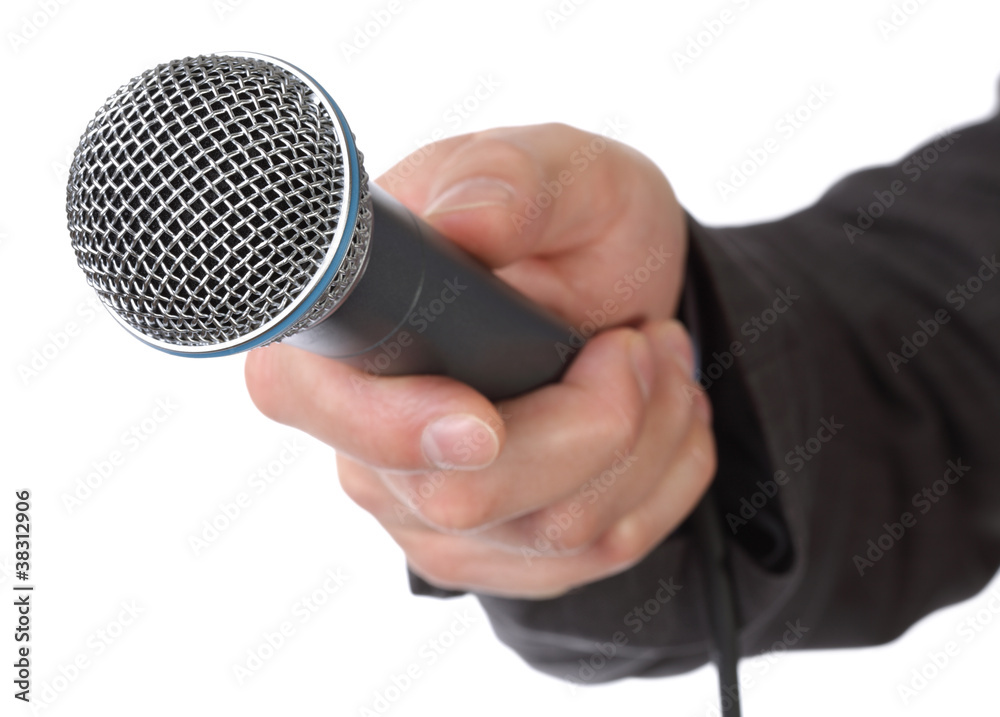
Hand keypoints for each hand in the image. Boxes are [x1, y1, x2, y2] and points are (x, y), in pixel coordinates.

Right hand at [245, 124, 714, 597]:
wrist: (620, 288)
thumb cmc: (573, 224)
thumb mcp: (563, 172)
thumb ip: (512, 179)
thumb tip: (462, 220)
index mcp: (350, 330)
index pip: (304, 398)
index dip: (389, 426)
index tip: (486, 420)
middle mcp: (368, 437)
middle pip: (462, 495)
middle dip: (591, 422)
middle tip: (633, 344)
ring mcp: (428, 507)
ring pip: (552, 530)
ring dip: (645, 438)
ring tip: (653, 360)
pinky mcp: (496, 551)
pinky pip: (598, 553)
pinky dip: (661, 478)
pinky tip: (660, 418)